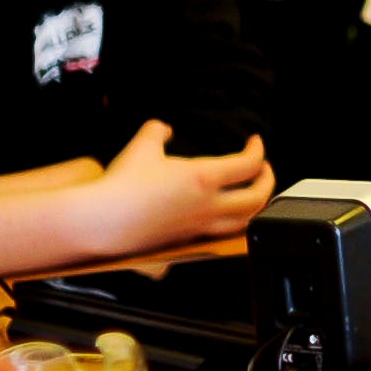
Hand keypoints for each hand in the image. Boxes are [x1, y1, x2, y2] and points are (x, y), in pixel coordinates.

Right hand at [88, 122, 273, 253]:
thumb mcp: (142, 146)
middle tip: (264, 170)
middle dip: (268, 182)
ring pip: (243, 221)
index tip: (255, 143)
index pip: (248, 165)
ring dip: (256, 207)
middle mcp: (208, 205)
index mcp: (205, 178)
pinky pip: (220, 234)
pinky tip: (223, 217)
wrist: (102, 221)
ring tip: (253, 196)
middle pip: (257, 198)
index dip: (258, 151)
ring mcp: (198, 226)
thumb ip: (157, 131)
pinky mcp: (185, 241)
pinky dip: (232, 223)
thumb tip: (165, 129)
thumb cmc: (122, 184)